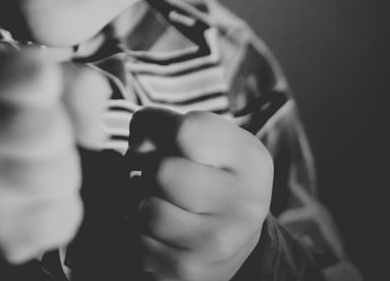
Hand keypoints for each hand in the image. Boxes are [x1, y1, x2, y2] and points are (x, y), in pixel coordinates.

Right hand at [0, 46, 108, 263]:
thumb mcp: (18, 84)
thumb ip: (65, 79)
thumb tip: (95, 100)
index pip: (37, 76)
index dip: (48, 84)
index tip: (36, 93)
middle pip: (48, 129)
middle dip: (58, 133)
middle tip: (38, 138)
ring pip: (58, 176)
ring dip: (61, 173)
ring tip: (35, 169)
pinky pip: (63, 217)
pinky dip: (60, 210)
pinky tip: (33, 201)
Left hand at [126, 107, 272, 280]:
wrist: (235, 236)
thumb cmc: (209, 171)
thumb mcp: (203, 137)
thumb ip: (162, 124)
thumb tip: (138, 148)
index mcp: (251, 161)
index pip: (186, 131)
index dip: (166, 130)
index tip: (178, 142)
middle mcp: (245, 205)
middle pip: (163, 173)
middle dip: (152, 169)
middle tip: (164, 175)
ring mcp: (219, 243)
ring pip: (148, 210)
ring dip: (143, 201)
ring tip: (162, 200)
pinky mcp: (190, 270)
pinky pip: (138, 241)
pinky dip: (139, 231)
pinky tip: (161, 228)